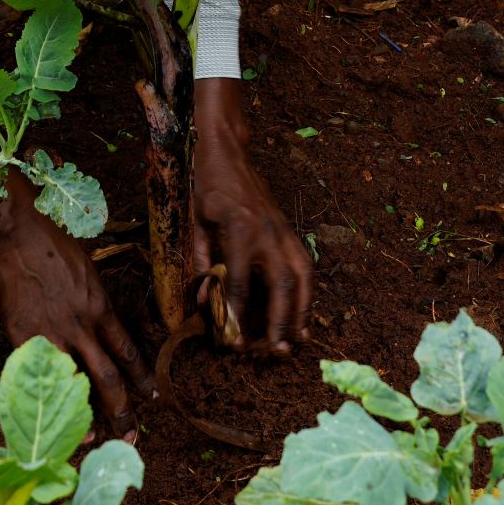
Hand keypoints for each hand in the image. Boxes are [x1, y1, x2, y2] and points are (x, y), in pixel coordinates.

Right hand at [0, 182, 155, 431]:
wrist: (20, 233)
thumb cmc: (55, 247)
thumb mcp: (88, 273)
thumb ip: (96, 303)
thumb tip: (103, 326)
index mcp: (100, 307)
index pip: (127, 350)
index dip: (141, 376)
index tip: (152, 396)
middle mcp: (82, 325)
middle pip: (108, 376)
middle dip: (122, 410)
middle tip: (132, 437)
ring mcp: (52, 333)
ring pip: (76, 382)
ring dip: (88, 414)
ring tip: (96, 438)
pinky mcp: (23, 336)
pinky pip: (39, 374)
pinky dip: (48, 398)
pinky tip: (54, 416)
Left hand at [189, 78, 313, 354]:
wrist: (229, 152)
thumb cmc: (208, 187)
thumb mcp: (195, 221)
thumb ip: (201, 261)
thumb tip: (204, 302)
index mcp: (239, 230)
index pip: (241, 283)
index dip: (238, 315)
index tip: (235, 341)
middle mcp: (267, 233)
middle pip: (281, 285)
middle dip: (281, 321)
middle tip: (276, 351)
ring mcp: (283, 232)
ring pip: (302, 277)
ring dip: (301, 311)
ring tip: (297, 340)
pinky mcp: (290, 232)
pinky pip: (305, 267)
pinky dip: (307, 293)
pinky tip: (304, 313)